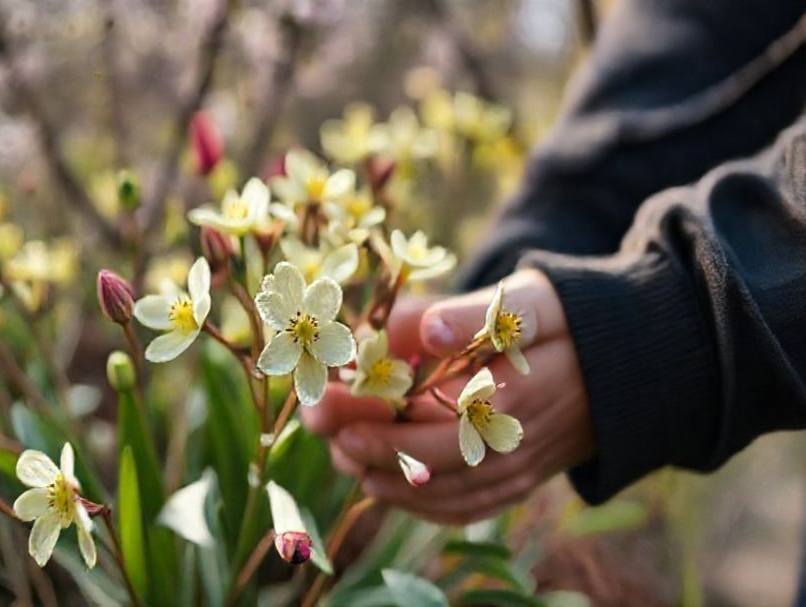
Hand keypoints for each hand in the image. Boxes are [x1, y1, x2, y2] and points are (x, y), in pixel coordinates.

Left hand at [302, 269, 595, 524]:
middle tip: (316, 421)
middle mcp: (514, 445)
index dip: (369, 416)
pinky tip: (380, 481)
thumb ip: (474, 313)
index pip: (426, 418)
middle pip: (424, 463)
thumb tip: (426, 332)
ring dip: (381, 475)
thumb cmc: (569, 320)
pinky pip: (462, 507)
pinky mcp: (518, 483)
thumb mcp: (528, 299)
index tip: (325, 401)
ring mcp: (517, 471)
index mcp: (514, 396)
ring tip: (338, 448)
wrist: (629, 364)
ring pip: (438, 494)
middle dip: (361, 444)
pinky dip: (417, 501)